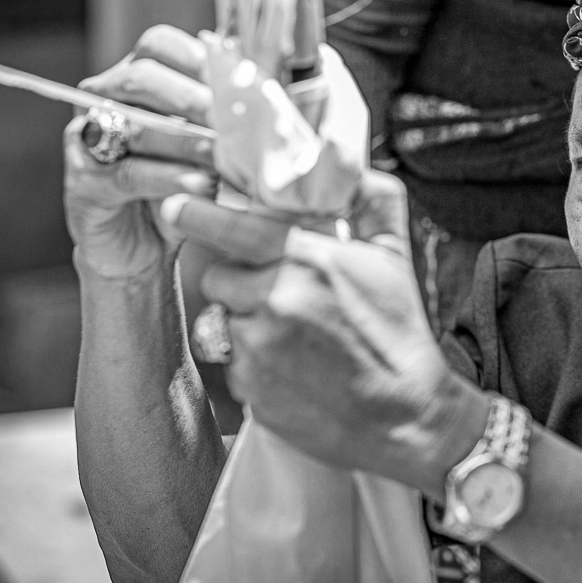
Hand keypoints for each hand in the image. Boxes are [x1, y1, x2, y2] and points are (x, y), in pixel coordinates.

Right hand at [64, 26, 217, 279]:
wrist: (144, 252)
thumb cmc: (186, 189)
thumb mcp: (212, 147)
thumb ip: (230, 117)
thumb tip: (273, 94)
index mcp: (138, 80)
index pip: (159, 46)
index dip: (197, 56)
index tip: (239, 77)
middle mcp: (106, 103)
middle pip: (142, 79)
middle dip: (193, 97)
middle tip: (232, 119)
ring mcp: (89, 142)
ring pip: (137, 126)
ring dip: (187, 140)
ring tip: (224, 156)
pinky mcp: (86, 185)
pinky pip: (130, 173)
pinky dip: (170, 177)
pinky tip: (203, 186)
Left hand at [162, 172, 486, 492]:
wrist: (407, 416)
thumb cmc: (401, 332)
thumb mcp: (397, 256)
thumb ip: (374, 200)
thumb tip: (353, 166)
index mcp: (308, 259)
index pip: (231, 226)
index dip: (197, 213)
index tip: (174, 205)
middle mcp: (276, 298)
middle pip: (220, 275)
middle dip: (242, 281)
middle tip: (284, 295)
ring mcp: (260, 346)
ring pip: (227, 319)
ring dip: (250, 323)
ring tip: (299, 338)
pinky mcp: (251, 389)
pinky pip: (236, 363)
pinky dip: (258, 364)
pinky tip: (296, 370)